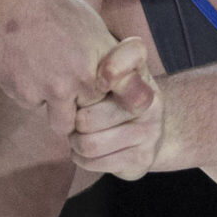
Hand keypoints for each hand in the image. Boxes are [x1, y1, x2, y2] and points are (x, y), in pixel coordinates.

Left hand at [69, 38, 163, 180]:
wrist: (148, 130)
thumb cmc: (112, 95)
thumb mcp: (106, 70)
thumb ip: (91, 59)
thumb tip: (66, 64)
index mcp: (140, 72)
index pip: (132, 55)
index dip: (113, 67)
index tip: (99, 79)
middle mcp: (151, 101)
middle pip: (89, 114)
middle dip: (72, 118)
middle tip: (73, 115)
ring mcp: (149, 132)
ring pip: (89, 143)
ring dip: (74, 140)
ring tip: (76, 133)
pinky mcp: (142, 160)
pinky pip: (94, 162)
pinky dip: (80, 157)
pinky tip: (84, 149)